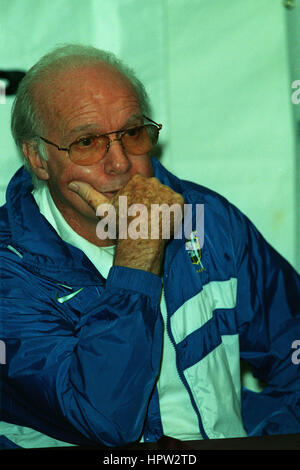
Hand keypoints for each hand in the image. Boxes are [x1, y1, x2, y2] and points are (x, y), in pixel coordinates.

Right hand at [68, 175, 183, 274]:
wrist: (139, 239)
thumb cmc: (121, 226)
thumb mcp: (102, 209)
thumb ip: (88, 193)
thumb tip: (70, 183)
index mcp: (136, 180)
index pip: (143, 188)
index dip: (141, 202)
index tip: (138, 214)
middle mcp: (152, 181)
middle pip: (156, 192)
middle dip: (153, 204)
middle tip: (147, 220)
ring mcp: (167, 190)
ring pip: (167, 199)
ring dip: (164, 209)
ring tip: (156, 222)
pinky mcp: (179, 201)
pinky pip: (179, 206)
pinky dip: (175, 214)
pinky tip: (165, 222)